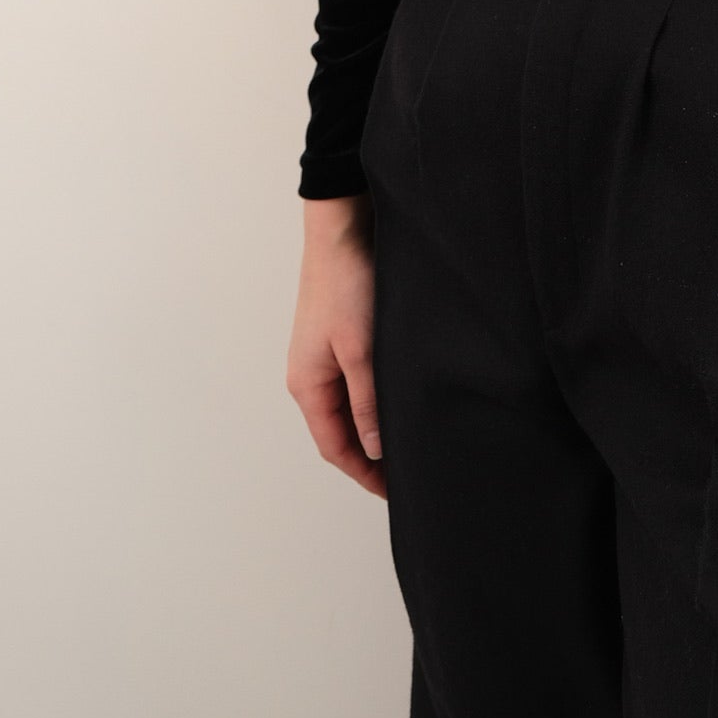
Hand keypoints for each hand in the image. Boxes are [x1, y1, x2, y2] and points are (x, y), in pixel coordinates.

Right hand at [286, 193, 386, 498]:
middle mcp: (312, 373)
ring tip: (410, 441)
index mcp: (307, 384)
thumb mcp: (361, 350)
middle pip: (341, 430)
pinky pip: (358, 380)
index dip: (364, 474)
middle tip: (408, 473)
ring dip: (375, 427)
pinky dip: (377, 398)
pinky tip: (402, 399)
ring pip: (351, 406)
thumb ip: (368, 402)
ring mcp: (326, 353)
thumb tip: (373, 449)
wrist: (344, 224)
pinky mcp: (343, 333)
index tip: (396, 492)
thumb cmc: (347, 283)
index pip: (335, 447)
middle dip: (370, 456)